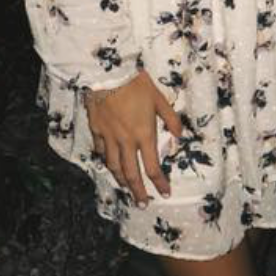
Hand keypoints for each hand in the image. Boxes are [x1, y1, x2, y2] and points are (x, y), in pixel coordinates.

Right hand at [85, 70, 182, 207]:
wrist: (108, 72)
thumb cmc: (136, 83)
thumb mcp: (159, 98)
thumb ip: (170, 119)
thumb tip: (179, 136)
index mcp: (144, 134)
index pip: (153, 167)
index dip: (159, 182)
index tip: (165, 193)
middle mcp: (126, 141)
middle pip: (131, 174)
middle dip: (138, 192)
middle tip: (143, 204)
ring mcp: (109, 137)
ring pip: (113, 166)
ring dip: (121, 180)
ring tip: (126, 187)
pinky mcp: (96, 129)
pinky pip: (100, 150)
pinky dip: (105, 160)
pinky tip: (108, 164)